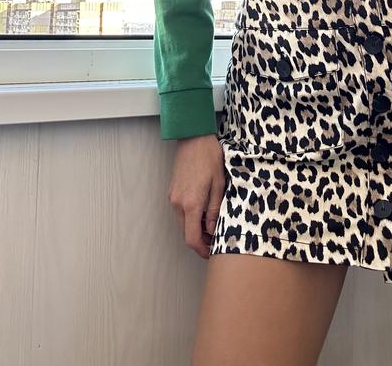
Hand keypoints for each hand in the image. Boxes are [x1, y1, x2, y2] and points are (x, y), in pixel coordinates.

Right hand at [168, 134, 225, 258]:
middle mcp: (177, 203)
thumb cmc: (209, 157)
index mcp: (191, 203)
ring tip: (213, 223)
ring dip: (196, 228)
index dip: (201, 250)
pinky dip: (191, 217)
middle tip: (216, 239)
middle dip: (200, 240)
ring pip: (183, 222)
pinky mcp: (172, 191)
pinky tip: (204, 210)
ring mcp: (173, 197)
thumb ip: (214, 210)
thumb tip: (213, 230)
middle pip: (186, 233)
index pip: (192, 238)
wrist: (193, 137)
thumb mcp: (219, 184)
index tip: (212, 253)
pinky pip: (180, 211)